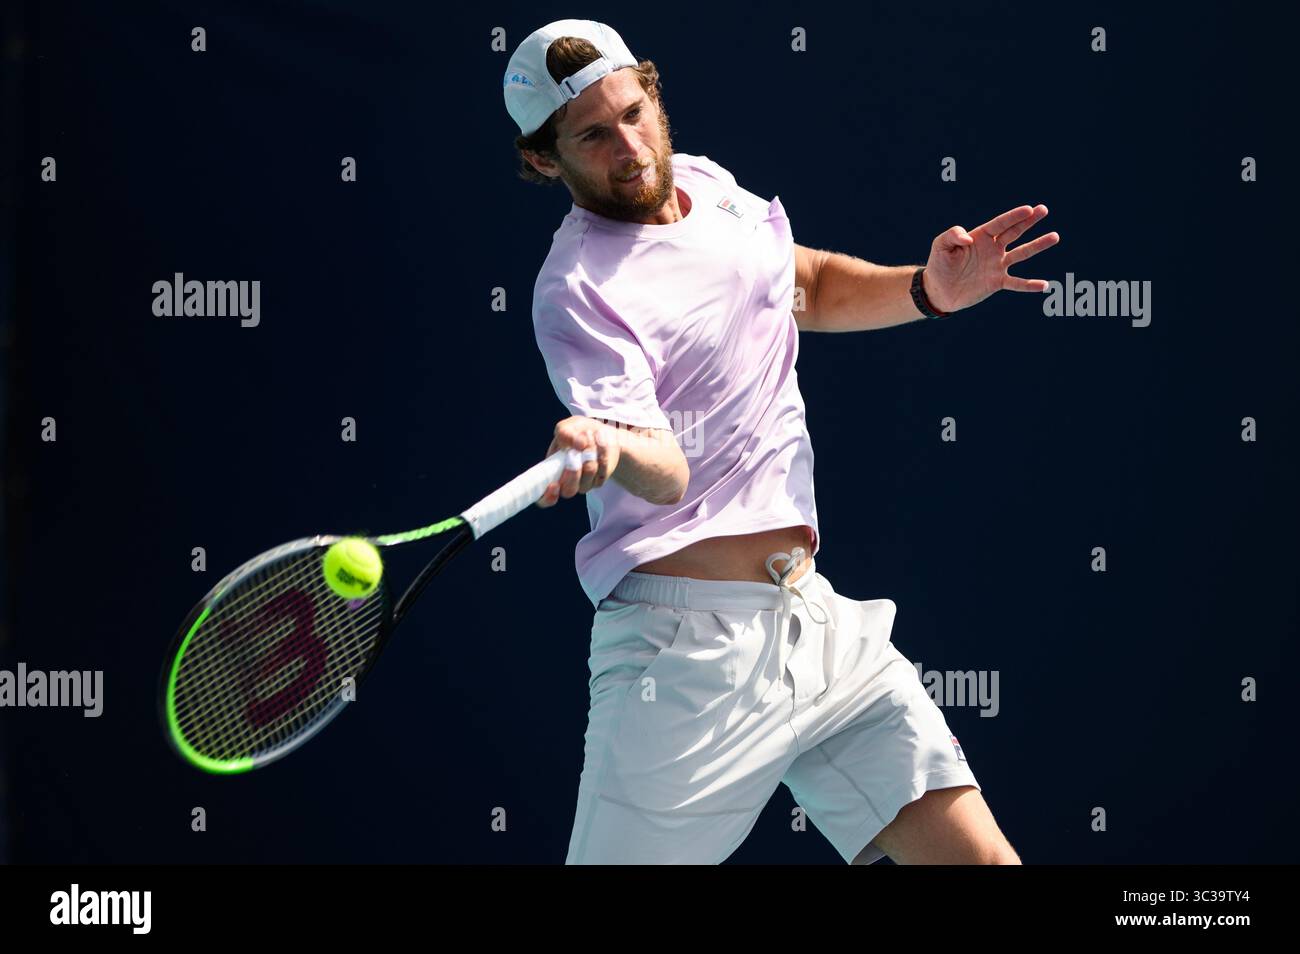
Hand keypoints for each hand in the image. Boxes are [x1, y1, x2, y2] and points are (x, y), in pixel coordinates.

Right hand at [536, 417, 620, 507]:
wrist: (600, 433)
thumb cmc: (577, 432)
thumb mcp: (566, 427)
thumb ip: (565, 434)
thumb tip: (578, 444)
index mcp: (550, 472)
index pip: (544, 497)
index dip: (547, 496)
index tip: (553, 486)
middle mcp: (566, 482)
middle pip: (568, 491)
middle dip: (573, 473)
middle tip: (575, 454)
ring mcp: (583, 483)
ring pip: (586, 480)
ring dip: (589, 456)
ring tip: (589, 435)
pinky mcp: (599, 480)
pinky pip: (601, 472)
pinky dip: (601, 453)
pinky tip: (600, 440)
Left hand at [922, 204, 1059, 313]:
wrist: (938, 290)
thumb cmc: (939, 264)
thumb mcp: (940, 245)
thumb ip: (952, 235)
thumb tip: (969, 239)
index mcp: (980, 236)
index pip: (1000, 224)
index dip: (1014, 217)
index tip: (1029, 209)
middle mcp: (992, 248)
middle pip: (1014, 232)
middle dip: (1029, 221)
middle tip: (1044, 210)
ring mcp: (997, 265)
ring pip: (1021, 253)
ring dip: (1037, 245)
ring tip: (1055, 236)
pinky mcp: (997, 282)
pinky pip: (1016, 283)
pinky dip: (1029, 285)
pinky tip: (1044, 285)